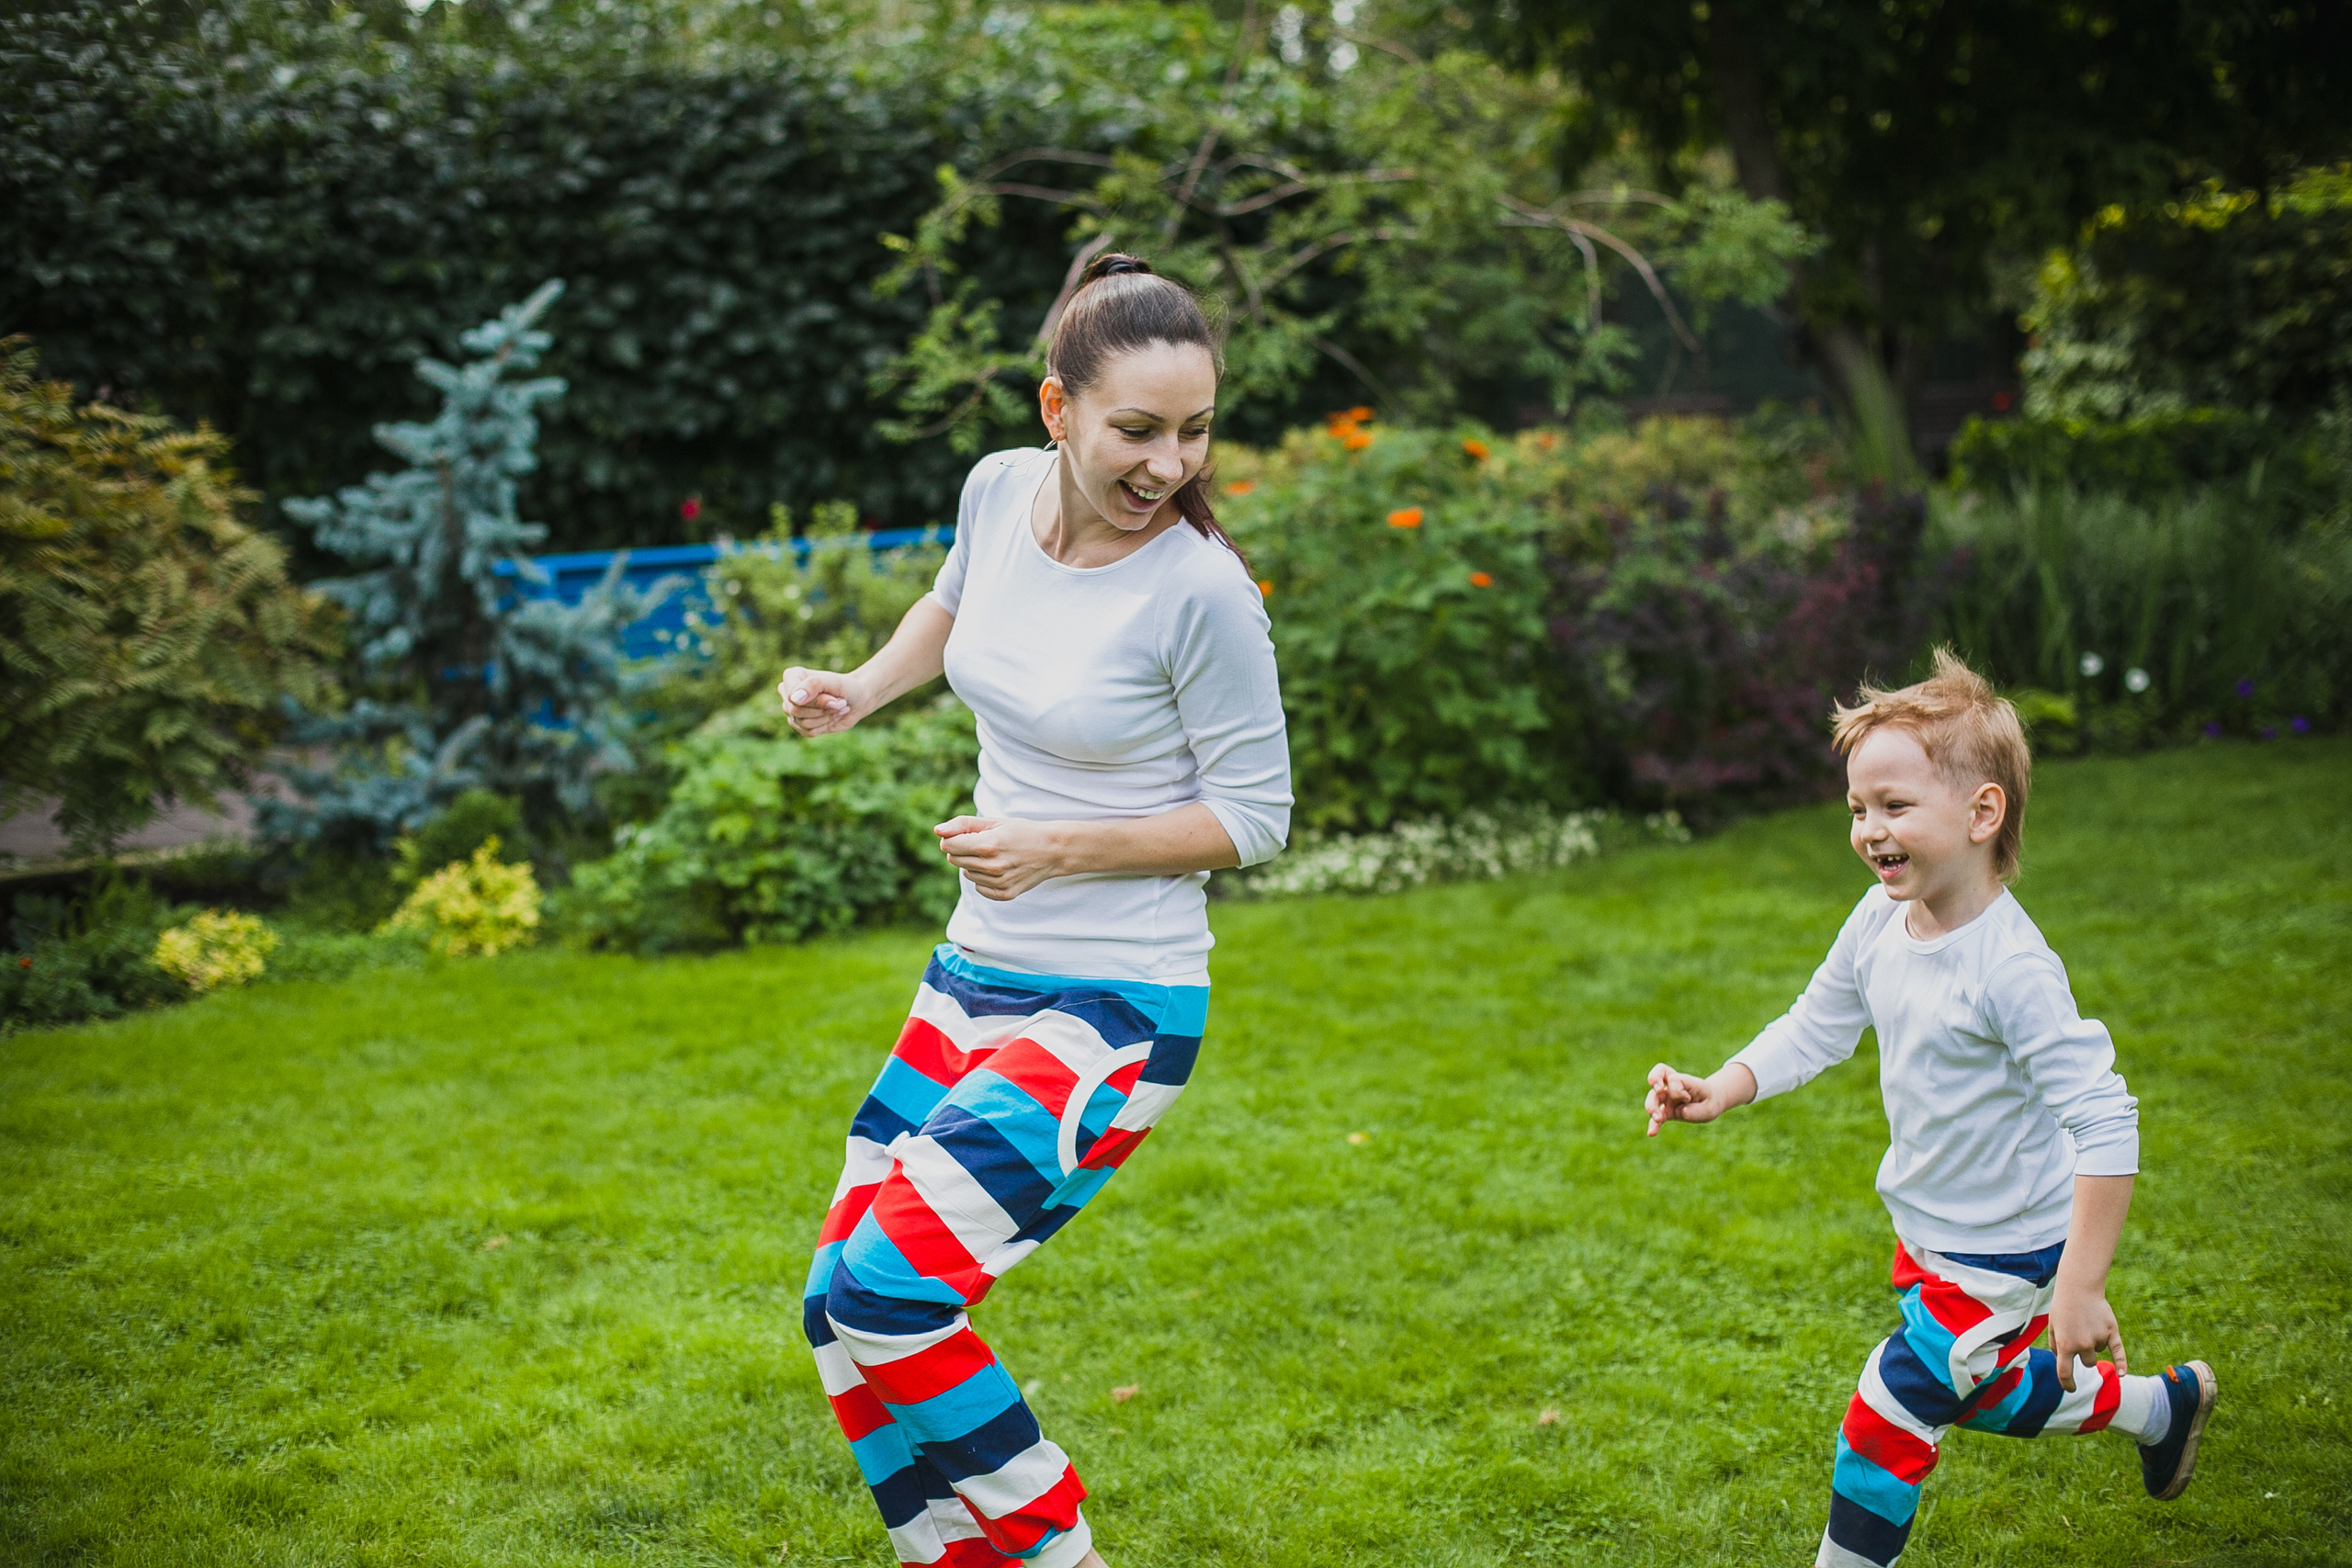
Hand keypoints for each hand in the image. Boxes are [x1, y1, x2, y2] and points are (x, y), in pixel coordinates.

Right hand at [779, 666, 863, 734]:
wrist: (857, 700)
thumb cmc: (845, 687)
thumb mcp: (833, 682)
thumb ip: (813, 685)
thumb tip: (794, 699)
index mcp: (791, 677)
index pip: (792, 696)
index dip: (815, 700)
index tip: (833, 696)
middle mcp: (788, 693)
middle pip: (796, 710)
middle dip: (823, 708)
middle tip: (839, 701)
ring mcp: (793, 710)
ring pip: (803, 723)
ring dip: (826, 717)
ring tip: (837, 707)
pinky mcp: (801, 725)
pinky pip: (808, 732)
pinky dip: (825, 726)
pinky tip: (832, 716)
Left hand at [935, 816, 1069, 900]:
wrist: (1052, 850)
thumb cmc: (1021, 832)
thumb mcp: (994, 821)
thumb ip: (963, 824)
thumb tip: (937, 831)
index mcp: (987, 845)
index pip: (948, 846)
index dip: (953, 838)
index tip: (966, 834)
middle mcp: (992, 866)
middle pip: (954, 860)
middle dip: (962, 850)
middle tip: (982, 844)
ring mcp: (999, 883)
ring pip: (966, 873)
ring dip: (973, 864)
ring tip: (995, 856)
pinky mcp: (1004, 894)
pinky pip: (979, 887)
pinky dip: (984, 878)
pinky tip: (1000, 869)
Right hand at [1644, 1062, 1753, 1136]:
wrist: (1711, 1103)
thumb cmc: (1710, 1100)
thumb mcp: (1709, 1106)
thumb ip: (1694, 1110)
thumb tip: (1679, 1112)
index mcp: (1682, 1080)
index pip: (1673, 1079)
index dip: (1677, 1089)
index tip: (1688, 1098)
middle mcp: (1671, 1088)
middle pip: (1654, 1081)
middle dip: (1655, 1088)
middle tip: (1660, 1093)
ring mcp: (1667, 1100)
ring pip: (1652, 1099)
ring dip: (1651, 1108)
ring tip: (1658, 1119)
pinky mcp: (1667, 1113)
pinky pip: (1656, 1118)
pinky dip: (1653, 1125)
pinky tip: (1651, 1133)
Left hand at [2049, 1285, 2126, 1391]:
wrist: (2078, 1288)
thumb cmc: (2063, 1308)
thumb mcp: (2052, 1327)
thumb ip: (2056, 1346)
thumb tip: (2062, 1363)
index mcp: (2064, 1345)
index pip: (2065, 1373)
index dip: (2067, 1384)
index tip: (2071, 1389)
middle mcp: (2082, 1344)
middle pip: (2087, 1363)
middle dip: (2084, 1354)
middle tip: (2080, 1335)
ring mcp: (2097, 1338)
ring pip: (2098, 1353)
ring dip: (2094, 1345)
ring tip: (2088, 1325)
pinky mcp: (2111, 1332)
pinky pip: (2118, 1353)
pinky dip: (2121, 1364)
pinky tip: (2122, 1374)